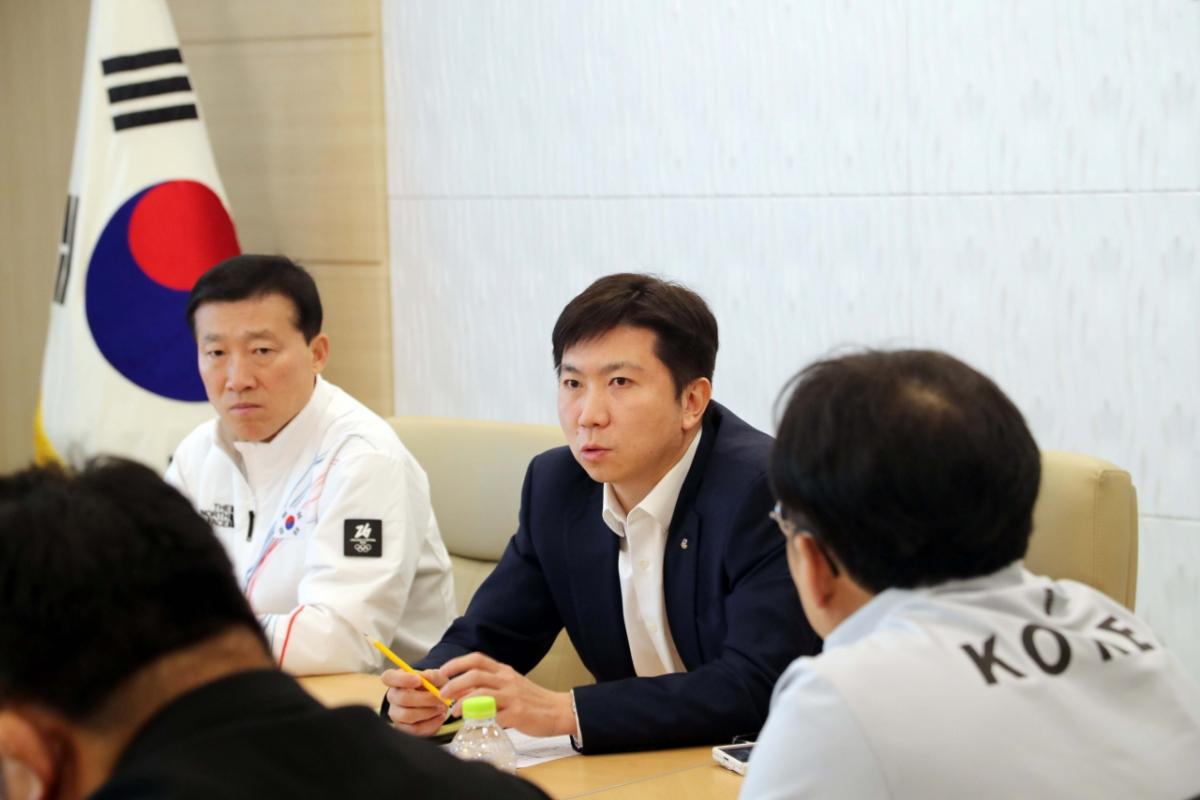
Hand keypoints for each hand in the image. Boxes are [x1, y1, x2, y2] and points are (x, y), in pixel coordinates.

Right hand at [382, 668, 450, 735]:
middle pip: (402, 698)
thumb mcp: (436, 677)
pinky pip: (415, 729)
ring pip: (408, 715)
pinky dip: (431, 723)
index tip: (419, 680)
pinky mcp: (403, 728)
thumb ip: (432, 676)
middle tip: (440, 697)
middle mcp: (392, 696)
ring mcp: (395, 714)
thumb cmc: (433, 686)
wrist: (437, 704)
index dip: (402, 679)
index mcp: (396, 679)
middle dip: (425, 698)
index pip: (388, 677)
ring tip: (442, 707)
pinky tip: (440, 716)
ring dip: (428, 711)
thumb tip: (427, 677)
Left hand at [440, 652, 576, 737]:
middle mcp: (507, 680)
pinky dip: (480, 718)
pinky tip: (474, 722)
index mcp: (504, 671)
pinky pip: (494, 714)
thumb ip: (488, 686)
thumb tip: (461, 691)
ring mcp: (513, 696)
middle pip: (475, 675)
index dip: (457, 663)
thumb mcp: (509, 686)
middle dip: (454, 684)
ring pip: (482, 693)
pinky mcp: (518, 713)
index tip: (443, 672)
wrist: (557, 711)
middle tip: (443, 695)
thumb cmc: (531, 699)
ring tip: (454, 711)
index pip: (477, 659)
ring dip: (463, 702)